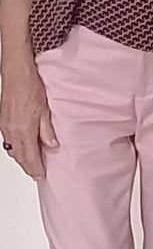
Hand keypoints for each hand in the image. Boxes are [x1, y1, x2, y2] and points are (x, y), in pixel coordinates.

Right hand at [0, 60, 57, 179]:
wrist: (17, 74)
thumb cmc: (30, 87)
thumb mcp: (45, 110)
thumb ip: (47, 130)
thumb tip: (52, 145)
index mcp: (24, 130)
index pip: (30, 157)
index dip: (36, 168)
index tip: (41, 175)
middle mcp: (12, 131)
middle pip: (20, 157)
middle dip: (28, 167)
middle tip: (36, 173)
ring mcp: (5, 127)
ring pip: (12, 150)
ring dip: (21, 159)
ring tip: (30, 164)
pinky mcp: (2, 122)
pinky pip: (8, 141)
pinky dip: (15, 148)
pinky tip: (20, 147)